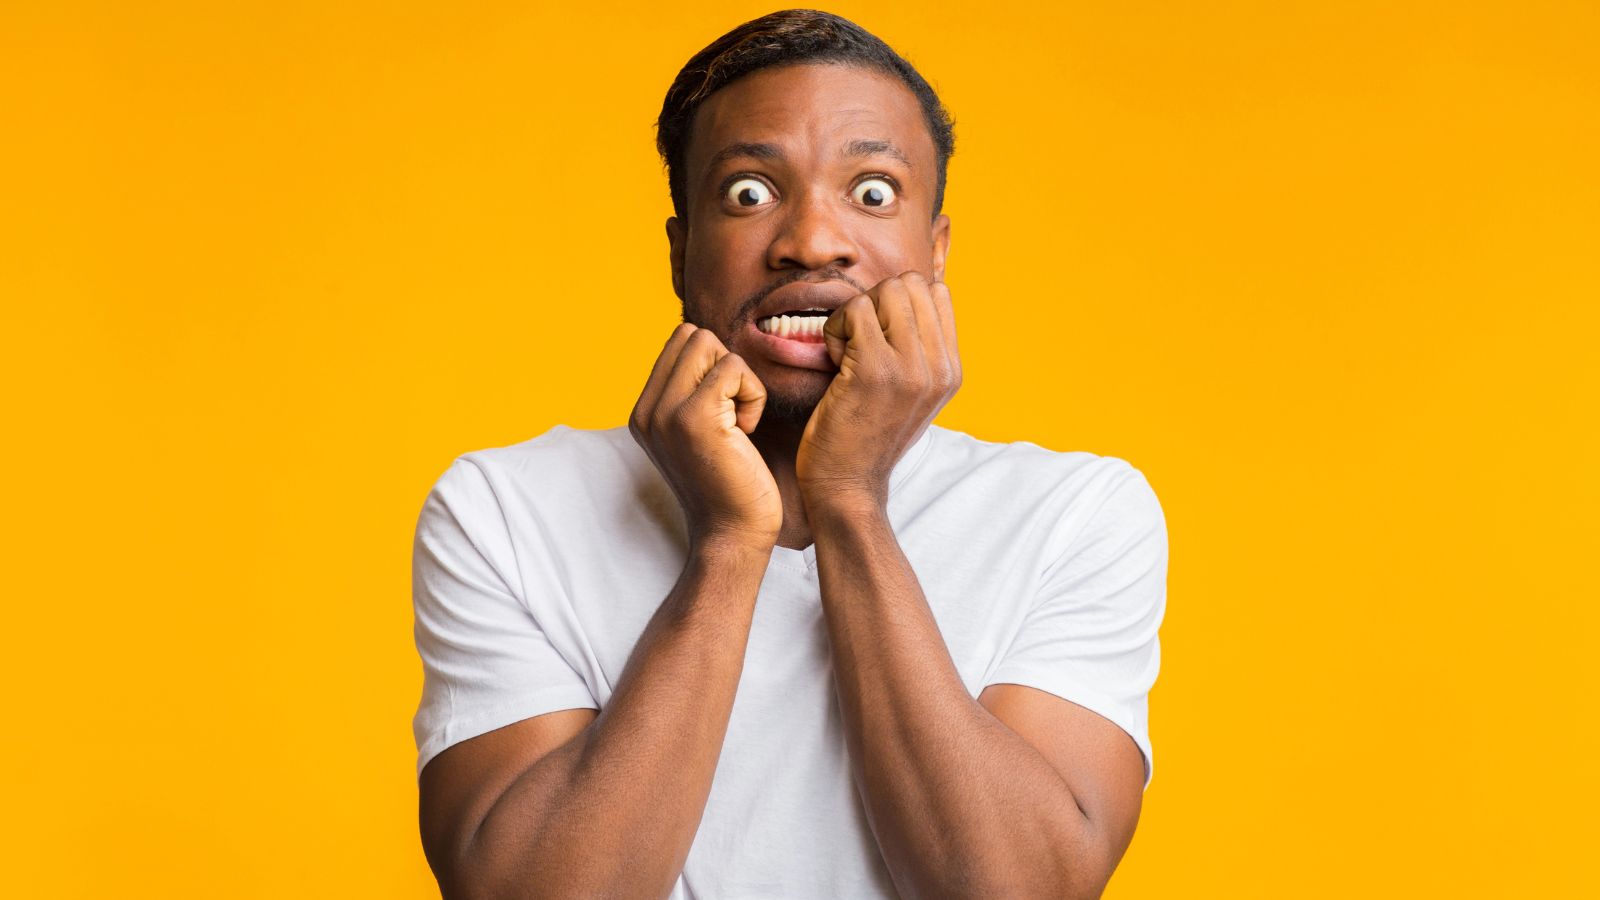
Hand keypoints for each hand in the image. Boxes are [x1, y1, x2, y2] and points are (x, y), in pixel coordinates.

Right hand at [630, 323, 781, 552]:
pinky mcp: (696, 416)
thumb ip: (690, 393)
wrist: (732, 535)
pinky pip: (734, 368)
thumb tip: (707, 346)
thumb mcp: (697, 434)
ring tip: (737, 423)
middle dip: (723, 365)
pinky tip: (747, 432)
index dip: (712, 366)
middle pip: (691, 335)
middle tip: (732, 414)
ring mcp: (666, 412)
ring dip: (738, 379)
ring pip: (710, 344)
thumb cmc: (729, 485)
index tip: (722, 412)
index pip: (677, 342)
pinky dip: (753, 395)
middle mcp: (646, 409)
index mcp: (643, 411)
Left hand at [796, 271, 961, 511]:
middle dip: (876, 303)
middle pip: (910, 283)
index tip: (881, 339)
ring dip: (854, 315)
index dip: (900, 303)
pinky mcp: (876, 370)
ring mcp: (912, 368)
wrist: (847, 485)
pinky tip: (834, 364)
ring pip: (884, 291)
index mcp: (952, 370)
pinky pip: (854, 312)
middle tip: (859, 344)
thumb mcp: (912, 393)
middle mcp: (940, 368)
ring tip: (848, 354)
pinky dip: (835, 330)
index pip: (937, 292)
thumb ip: (920, 349)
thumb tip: (909, 294)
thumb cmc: (867, 434)